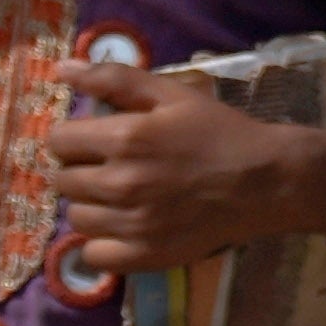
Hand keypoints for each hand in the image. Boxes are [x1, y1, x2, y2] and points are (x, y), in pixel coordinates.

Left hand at [37, 66, 325, 265]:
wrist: (267, 180)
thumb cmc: (220, 131)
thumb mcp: (172, 94)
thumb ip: (114, 79)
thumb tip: (61, 69)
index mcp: (125, 138)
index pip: (59, 140)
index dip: (74, 137)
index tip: (94, 140)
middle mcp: (121, 183)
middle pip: (63, 180)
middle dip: (81, 169)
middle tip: (111, 167)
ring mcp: (132, 224)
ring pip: (76, 217)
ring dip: (91, 205)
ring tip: (120, 197)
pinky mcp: (145, 255)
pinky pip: (94, 255)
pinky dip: (102, 243)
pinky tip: (124, 228)